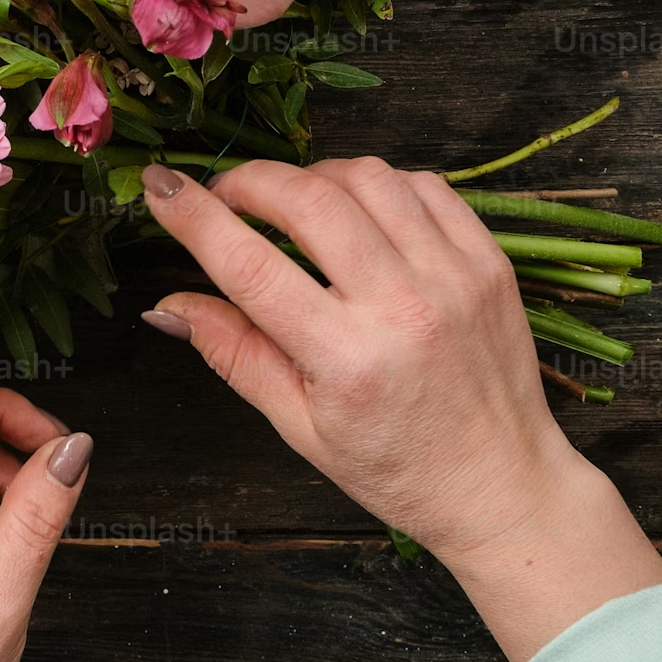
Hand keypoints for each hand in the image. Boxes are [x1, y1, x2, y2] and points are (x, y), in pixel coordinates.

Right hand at [140, 158, 661, 661]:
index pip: (250, 266)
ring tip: (294, 206)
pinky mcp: (490, 261)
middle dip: (250, 182)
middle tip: (226, 196)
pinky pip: (424, 185)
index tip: (159, 186)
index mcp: (349, 361)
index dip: (195, 216)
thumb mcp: (300, 427)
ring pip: (367, 177)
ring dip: (314, 177)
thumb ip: (233, 354)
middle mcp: (405, 309)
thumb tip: (167, 306)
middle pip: (308, 201)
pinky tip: (359, 213)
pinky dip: (379, 184)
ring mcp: (455, 277)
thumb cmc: (396, 467)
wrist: (502, 484)